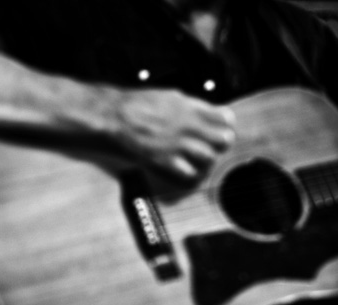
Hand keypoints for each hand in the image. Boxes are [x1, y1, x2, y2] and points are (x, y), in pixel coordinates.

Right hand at [99, 88, 235, 182]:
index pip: (224, 118)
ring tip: (197, 161)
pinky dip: (189, 175)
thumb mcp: (167, 96)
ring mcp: (177, 144)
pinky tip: (183, 171)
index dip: (224, 126)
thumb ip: (187, 105)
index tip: (220, 129)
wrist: (113, 118)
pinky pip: (189, 174)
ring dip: (205, 161)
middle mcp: (188, 125)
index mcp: (189, 106)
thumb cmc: (133, 105)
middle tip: (212, 147)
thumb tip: (201, 111)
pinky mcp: (165, 161)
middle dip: (219, 145)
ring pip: (209, 158)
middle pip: (223, 139)